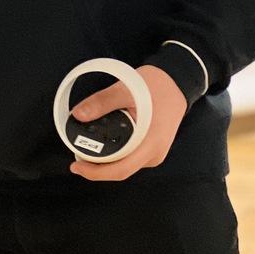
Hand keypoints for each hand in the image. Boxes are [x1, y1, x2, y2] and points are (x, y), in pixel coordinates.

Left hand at [68, 64, 186, 181]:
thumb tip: (78, 115)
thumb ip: (102, 102)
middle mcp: (154, 154)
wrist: (178, 81)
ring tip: (87, 147)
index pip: (120, 170)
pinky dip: (116, 153)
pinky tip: (105, 142)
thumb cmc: (156, 85)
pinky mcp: (154, 148)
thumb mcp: (127, 88)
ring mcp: (156, 152)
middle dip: (97, 167)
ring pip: (126, 165)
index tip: (76, 166)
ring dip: (106, 160)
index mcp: (150, 144)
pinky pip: (132, 157)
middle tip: (77, 154)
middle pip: (121, 170)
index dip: (95, 173)